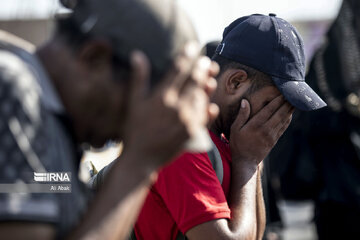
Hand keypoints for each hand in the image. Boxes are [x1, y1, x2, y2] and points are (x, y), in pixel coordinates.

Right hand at [122, 43, 218, 169]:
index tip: (192, 46)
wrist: (141, 158)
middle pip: (194, 83)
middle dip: (202, 69)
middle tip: (207, 62)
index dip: (187, 56)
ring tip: (211, 79)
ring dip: (207, 88)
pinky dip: (209, 112)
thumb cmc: (134, 130)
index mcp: (162, 97)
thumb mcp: (134, 102)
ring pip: (201, 99)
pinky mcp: (192, 134)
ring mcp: (186, 121)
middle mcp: (177, 107)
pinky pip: (204, 120)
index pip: (178, 70)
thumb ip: (139, 78)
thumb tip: (138, 54)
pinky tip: (212, 106)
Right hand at [229, 96, 293, 165]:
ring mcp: (271, 135)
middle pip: (279, 113)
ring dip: (289, 110)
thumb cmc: (237, 143)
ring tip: (295, 102)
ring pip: (283, 120)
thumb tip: (245, 101)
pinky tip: (290, 114)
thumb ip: (241, 115)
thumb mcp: (235, 129)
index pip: (269, 110)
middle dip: (286, 103)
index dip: (277, 101)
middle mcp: (266, 129)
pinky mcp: (274, 140)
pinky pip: (283, 128)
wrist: (245, 161)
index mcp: (255, 125)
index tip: (282, 93)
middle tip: (293, 94)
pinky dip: (288, 120)